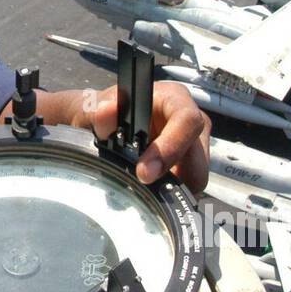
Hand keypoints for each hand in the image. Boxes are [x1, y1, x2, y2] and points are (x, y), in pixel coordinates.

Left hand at [68, 82, 210, 189]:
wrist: (99, 126)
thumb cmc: (101, 111)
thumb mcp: (92, 108)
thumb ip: (97, 111)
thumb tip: (107, 110)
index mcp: (173, 98)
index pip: (187, 121)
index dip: (171, 147)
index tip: (144, 172)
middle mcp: (189, 120)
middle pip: (198, 156)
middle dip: (173, 178)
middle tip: (142, 187)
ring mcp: (193, 144)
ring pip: (196, 176)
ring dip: (171, 188)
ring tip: (143, 189)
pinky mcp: (189, 166)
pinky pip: (189, 186)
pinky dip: (170, 193)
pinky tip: (150, 191)